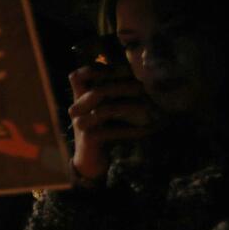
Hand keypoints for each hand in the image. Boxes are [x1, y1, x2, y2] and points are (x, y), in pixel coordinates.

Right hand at [68, 65, 155, 179]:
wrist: (90, 159)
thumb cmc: (103, 129)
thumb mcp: (106, 107)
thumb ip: (113, 92)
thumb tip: (140, 78)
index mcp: (80, 97)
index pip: (78, 76)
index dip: (98, 70)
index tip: (125, 70)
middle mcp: (77, 108)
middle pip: (97, 91)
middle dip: (123, 87)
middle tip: (144, 88)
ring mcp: (81, 123)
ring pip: (106, 110)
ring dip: (131, 107)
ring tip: (150, 107)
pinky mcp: (89, 138)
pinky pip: (112, 131)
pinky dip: (132, 130)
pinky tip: (149, 130)